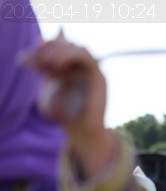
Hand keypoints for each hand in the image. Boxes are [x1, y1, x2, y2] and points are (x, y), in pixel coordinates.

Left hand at [22, 29, 114, 177]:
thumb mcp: (47, 90)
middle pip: (68, 45)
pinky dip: (71, 56)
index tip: (31, 53)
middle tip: (39, 56)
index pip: (58, 48)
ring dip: (61, 50)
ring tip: (48, 61)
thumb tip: (26, 57)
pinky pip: (87, 58)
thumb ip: (42, 74)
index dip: (46, 46)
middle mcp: (81, 69)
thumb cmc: (64, 115)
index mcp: (69, 69)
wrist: (81, 131)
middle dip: (52, 47)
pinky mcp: (99, 78)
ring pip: (79, 48)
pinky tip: (57, 64)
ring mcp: (92, 72)